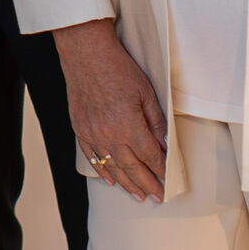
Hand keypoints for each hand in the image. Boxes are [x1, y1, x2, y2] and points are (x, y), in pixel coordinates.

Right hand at [54, 18, 167, 202]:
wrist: (86, 54)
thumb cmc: (116, 68)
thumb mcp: (146, 93)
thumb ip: (156, 123)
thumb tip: (164, 144)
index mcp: (129, 126)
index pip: (150, 157)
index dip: (161, 171)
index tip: (168, 181)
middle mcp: (109, 135)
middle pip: (132, 168)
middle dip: (147, 184)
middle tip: (156, 196)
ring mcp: (92, 134)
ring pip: (112, 167)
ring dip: (127, 183)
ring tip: (138, 195)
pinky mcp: (80, 129)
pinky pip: (92, 157)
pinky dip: (102, 171)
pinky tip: (111, 179)